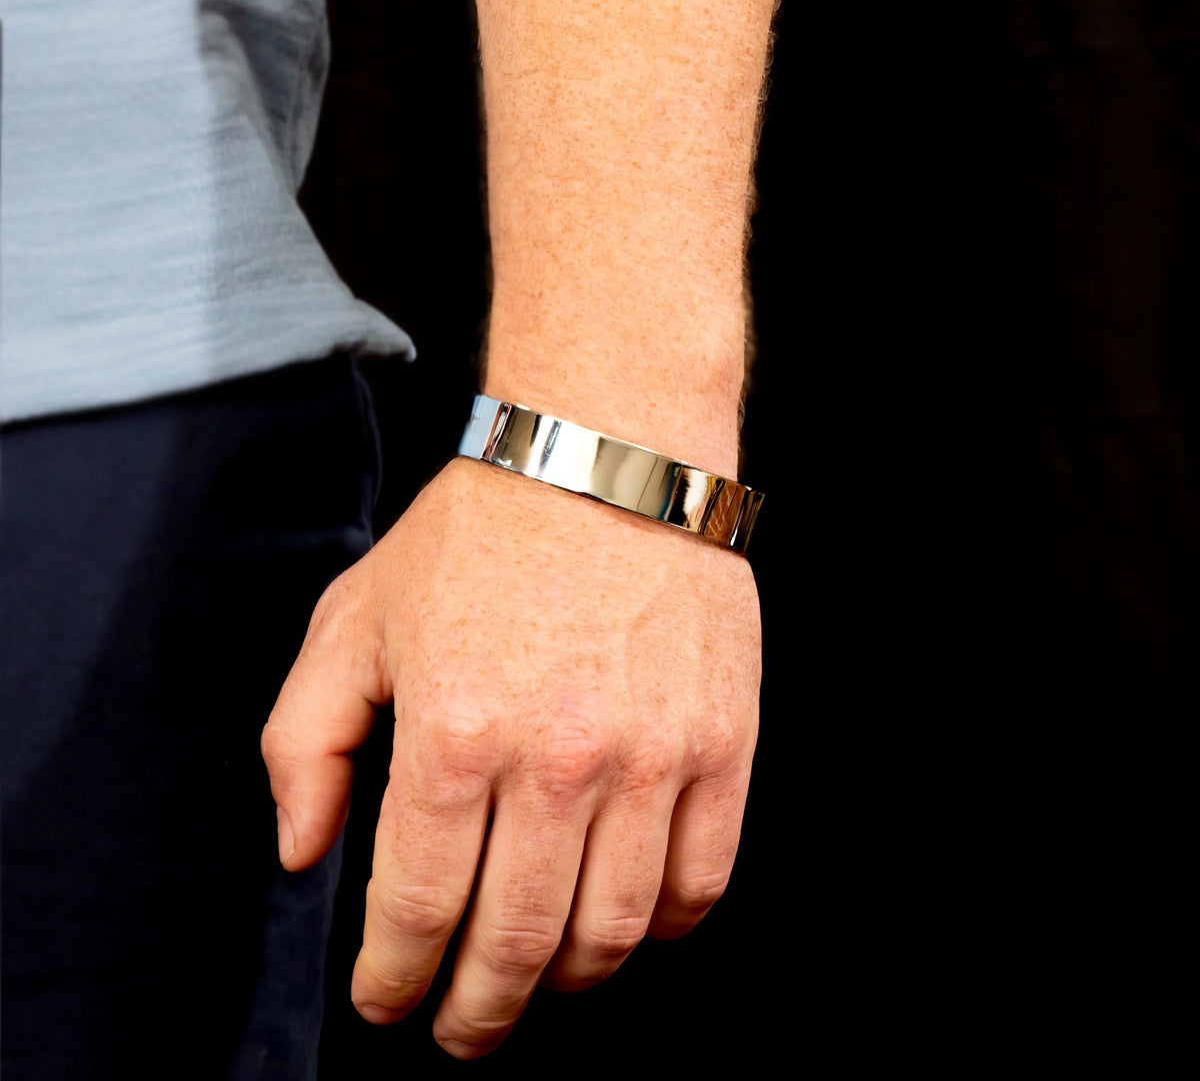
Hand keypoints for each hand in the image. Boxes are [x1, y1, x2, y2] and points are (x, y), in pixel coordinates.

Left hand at [262, 456, 760, 1057]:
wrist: (605, 452)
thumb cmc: (479, 533)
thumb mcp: (354, 619)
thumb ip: (302, 742)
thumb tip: (305, 854)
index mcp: (452, 734)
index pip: (416, 911)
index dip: (394, 981)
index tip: (388, 1000)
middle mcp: (556, 761)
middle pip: (516, 946)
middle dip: (477, 1012)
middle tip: (461, 1029)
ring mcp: (651, 758)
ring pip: (610, 933)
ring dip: (566, 982)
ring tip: (541, 978)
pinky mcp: (721, 744)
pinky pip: (700, 882)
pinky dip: (660, 928)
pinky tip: (627, 920)